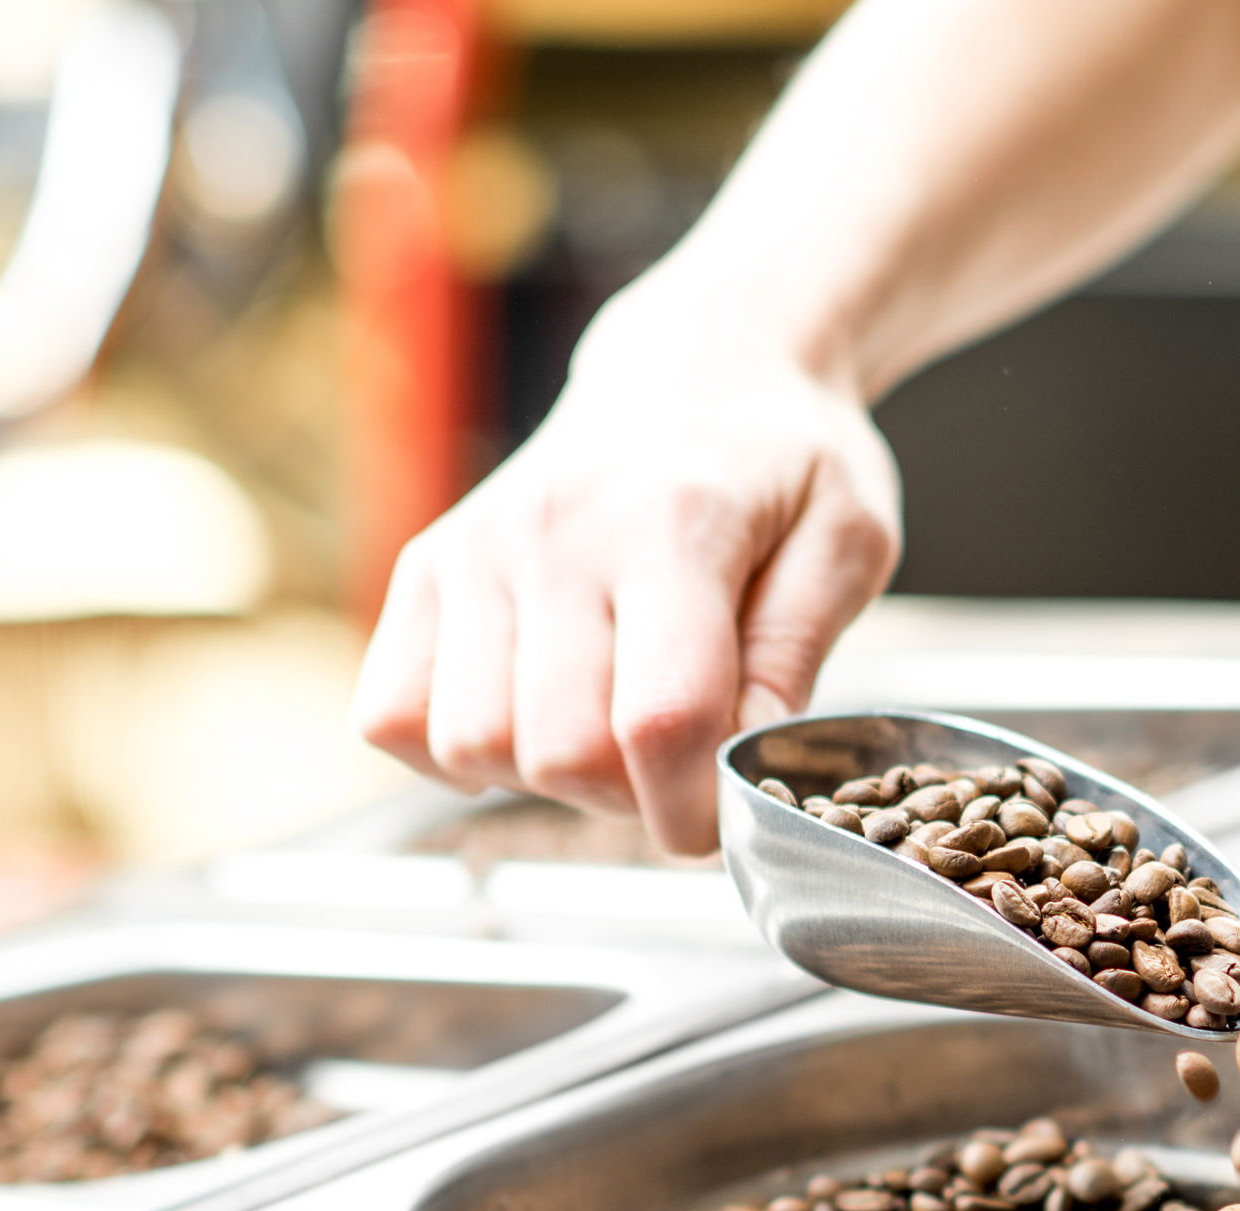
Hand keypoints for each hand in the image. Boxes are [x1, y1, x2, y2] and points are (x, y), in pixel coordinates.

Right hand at [351, 293, 904, 857]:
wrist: (697, 368)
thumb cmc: (782, 462)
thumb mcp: (846, 541)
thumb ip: (797, 655)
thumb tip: (738, 764)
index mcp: (676, 525)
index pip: (661, 720)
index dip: (692, 807)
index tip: (721, 812)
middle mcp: (555, 532)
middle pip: (560, 753)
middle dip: (628, 797)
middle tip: (672, 757)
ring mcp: (474, 547)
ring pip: (471, 746)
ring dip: (541, 777)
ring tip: (604, 728)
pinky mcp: (424, 566)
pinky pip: (393, 716)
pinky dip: (455, 750)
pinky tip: (529, 715)